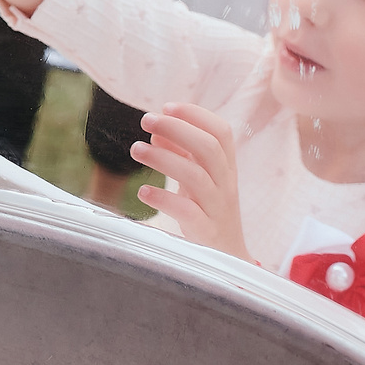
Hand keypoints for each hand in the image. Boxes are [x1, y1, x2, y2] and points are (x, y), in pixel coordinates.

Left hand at [132, 103, 247, 257]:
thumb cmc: (208, 211)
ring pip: (196, 177)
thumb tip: (156, 133)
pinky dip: (164, 199)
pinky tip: (143, 192)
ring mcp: (218, 209)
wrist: (228, 257)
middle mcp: (226, 185)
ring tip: (135, 150)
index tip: (168, 107)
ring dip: (164, 158)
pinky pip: (188, 212)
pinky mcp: (206, 232)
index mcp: (226, 168)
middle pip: (209, 148)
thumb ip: (181, 155)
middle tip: (146, 120)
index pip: (222, 132)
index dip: (197, 115)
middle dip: (177, 129)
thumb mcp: (197, 180)